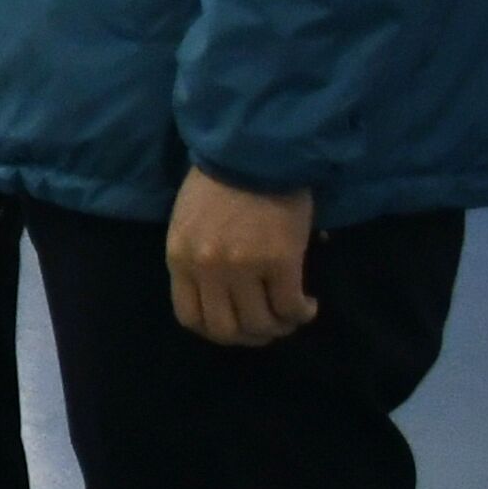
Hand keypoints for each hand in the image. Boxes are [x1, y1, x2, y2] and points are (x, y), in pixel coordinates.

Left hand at [167, 167, 320, 347]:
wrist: (253, 151)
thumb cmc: (219, 181)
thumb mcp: (190, 223)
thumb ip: (199, 259)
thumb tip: (223, 292)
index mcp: (179, 258)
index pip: (190, 318)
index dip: (216, 331)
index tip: (235, 327)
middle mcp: (207, 269)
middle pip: (226, 329)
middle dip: (249, 337)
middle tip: (268, 328)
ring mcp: (243, 267)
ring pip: (259, 324)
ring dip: (278, 328)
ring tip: (290, 317)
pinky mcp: (280, 261)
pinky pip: (290, 306)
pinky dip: (301, 313)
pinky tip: (308, 306)